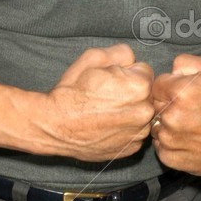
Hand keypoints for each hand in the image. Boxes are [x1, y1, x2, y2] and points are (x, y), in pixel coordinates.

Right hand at [45, 44, 153, 161]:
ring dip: (129, 111)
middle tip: (106, 96)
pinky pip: (134, 132)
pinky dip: (124, 129)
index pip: (145, 71)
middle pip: (146, 94)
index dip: (127, 72)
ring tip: (104, 112)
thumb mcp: (93, 58)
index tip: (111, 79)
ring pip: (141, 114)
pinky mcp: (131, 148)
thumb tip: (132, 58)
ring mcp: (139, 133)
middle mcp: (145, 112)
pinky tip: (106, 126)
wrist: (54, 125)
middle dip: (131, 92)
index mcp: (139, 87)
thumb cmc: (72, 93)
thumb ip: (121, 52)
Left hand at [150, 54, 200, 174]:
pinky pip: (160, 144)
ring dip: (168, 123)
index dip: (170, 86)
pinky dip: (172, 142)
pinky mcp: (170, 158)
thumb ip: (186, 62)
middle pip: (155, 104)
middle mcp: (172, 117)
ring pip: (156, 125)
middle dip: (168, 104)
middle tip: (190, 109)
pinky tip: (190, 138)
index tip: (184, 92)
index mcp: (181, 92)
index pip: (157, 84)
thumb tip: (170, 71)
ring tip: (191, 124)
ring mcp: (170, 140)